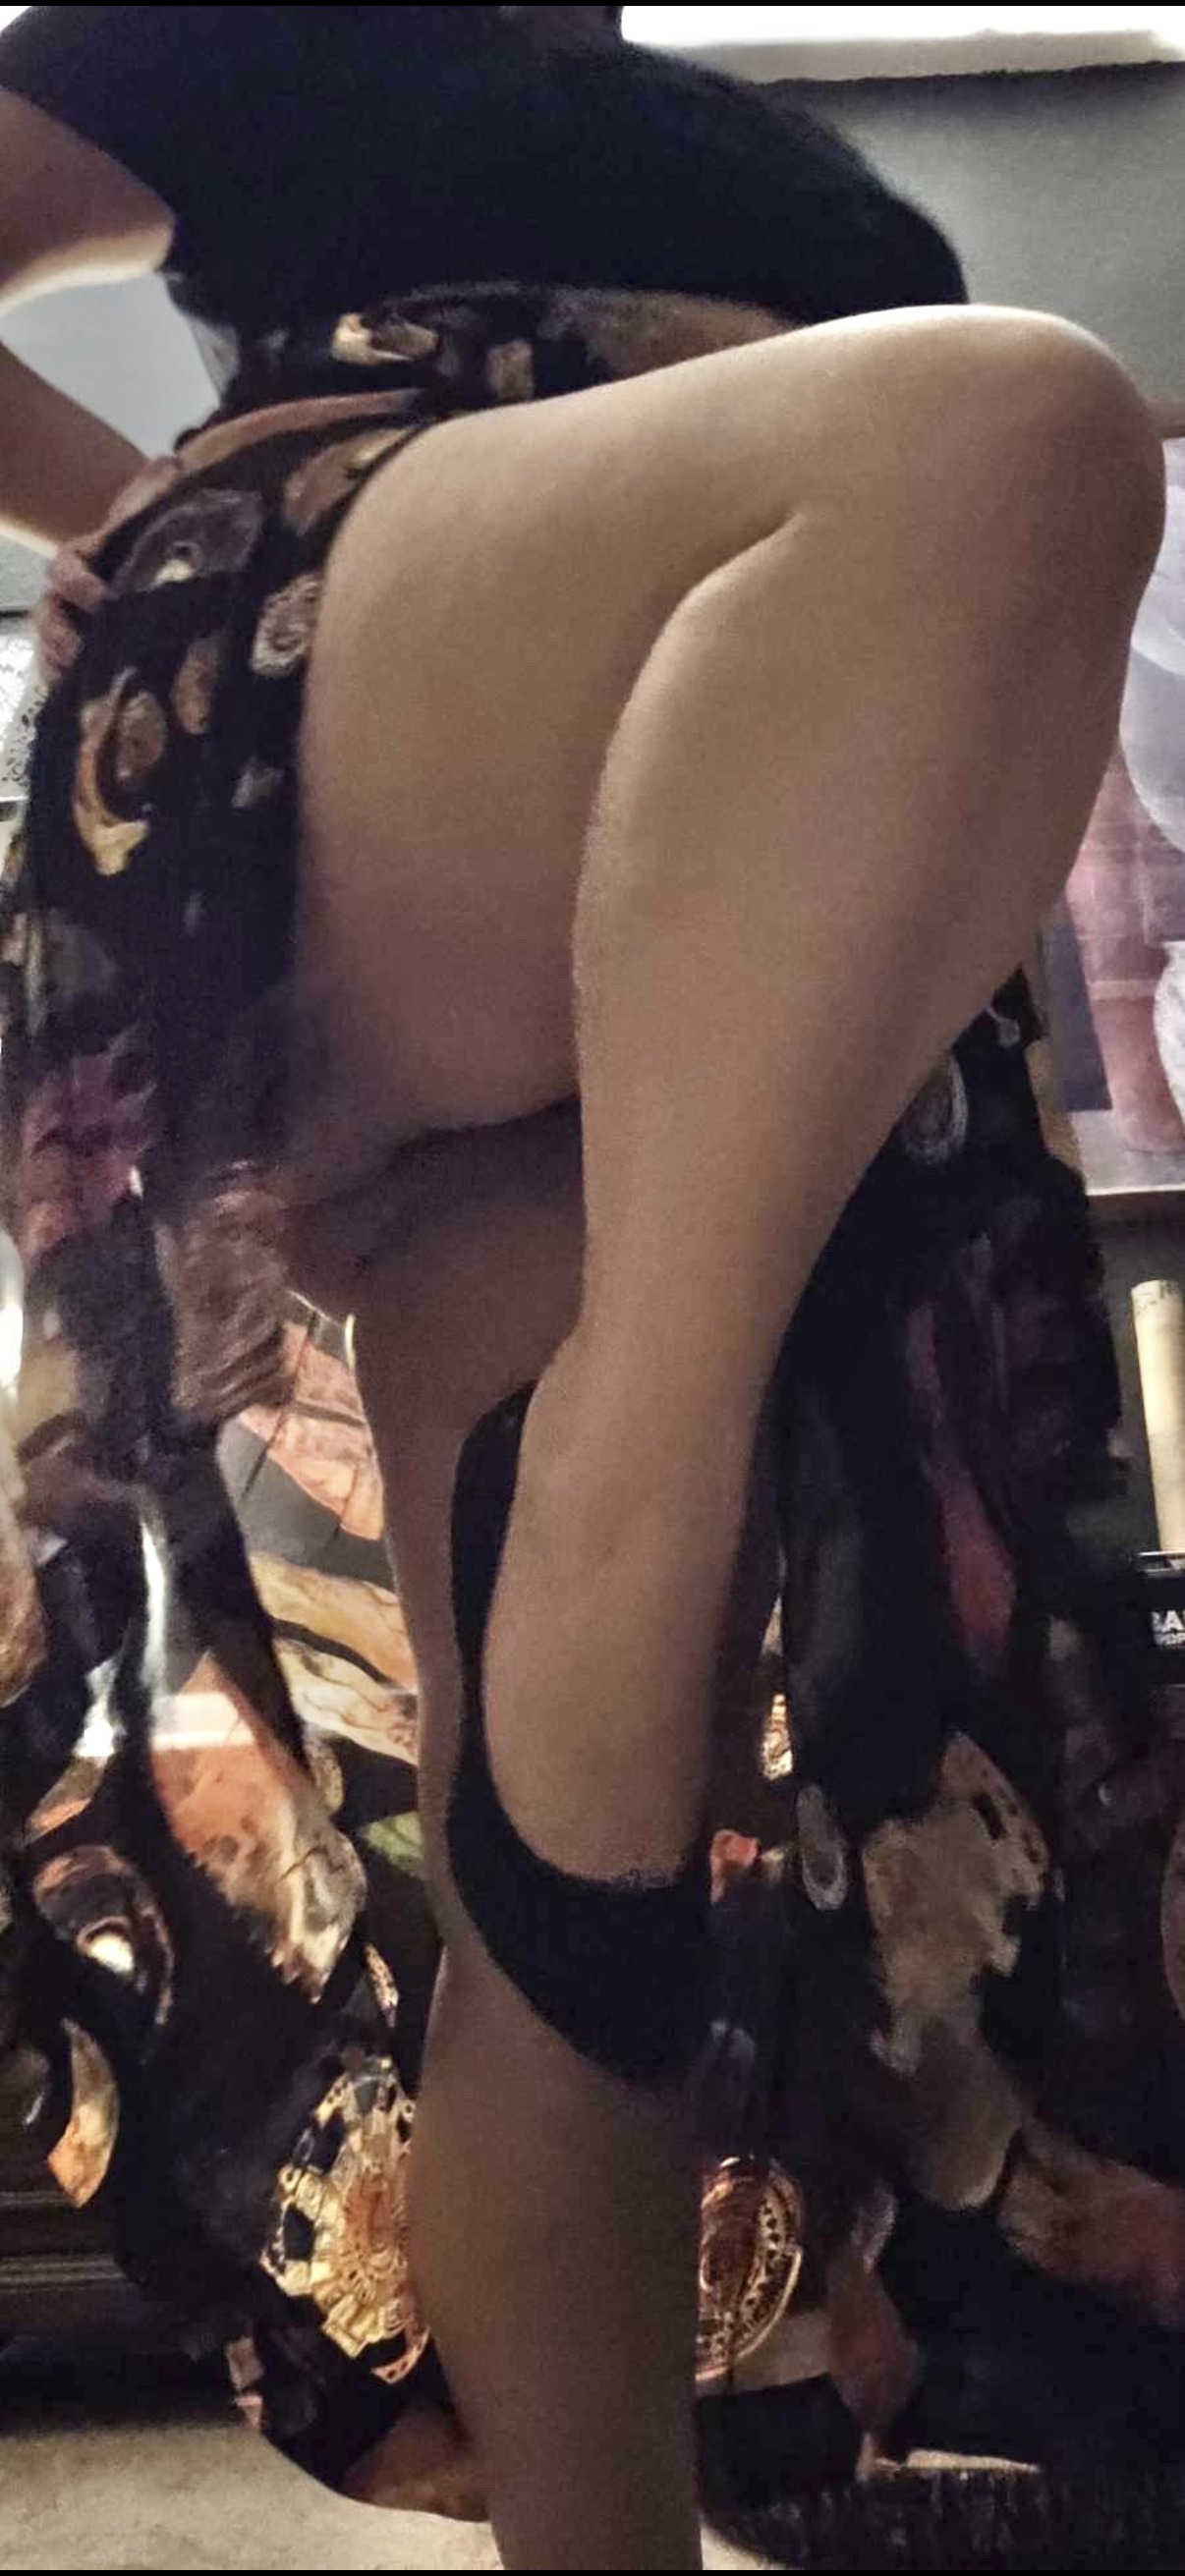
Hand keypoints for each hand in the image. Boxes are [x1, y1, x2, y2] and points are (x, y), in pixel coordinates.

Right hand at [32, 452, 183, 687]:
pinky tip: (91, 710)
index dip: (78, 583)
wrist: (158, 564)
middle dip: (60, 637)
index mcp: (80, 558)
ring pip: (51, 649)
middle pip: (47, 616)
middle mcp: (67, 596)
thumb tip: (170, 462)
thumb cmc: (151, 536)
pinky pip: (66, 677)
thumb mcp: (152, 511)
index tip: (104, 598)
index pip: (65, 568)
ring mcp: (72, 628)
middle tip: (84, 654)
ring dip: (62, 667)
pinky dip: (73, 691)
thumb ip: (154, 489)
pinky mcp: (86, 659)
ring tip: (83, 687)